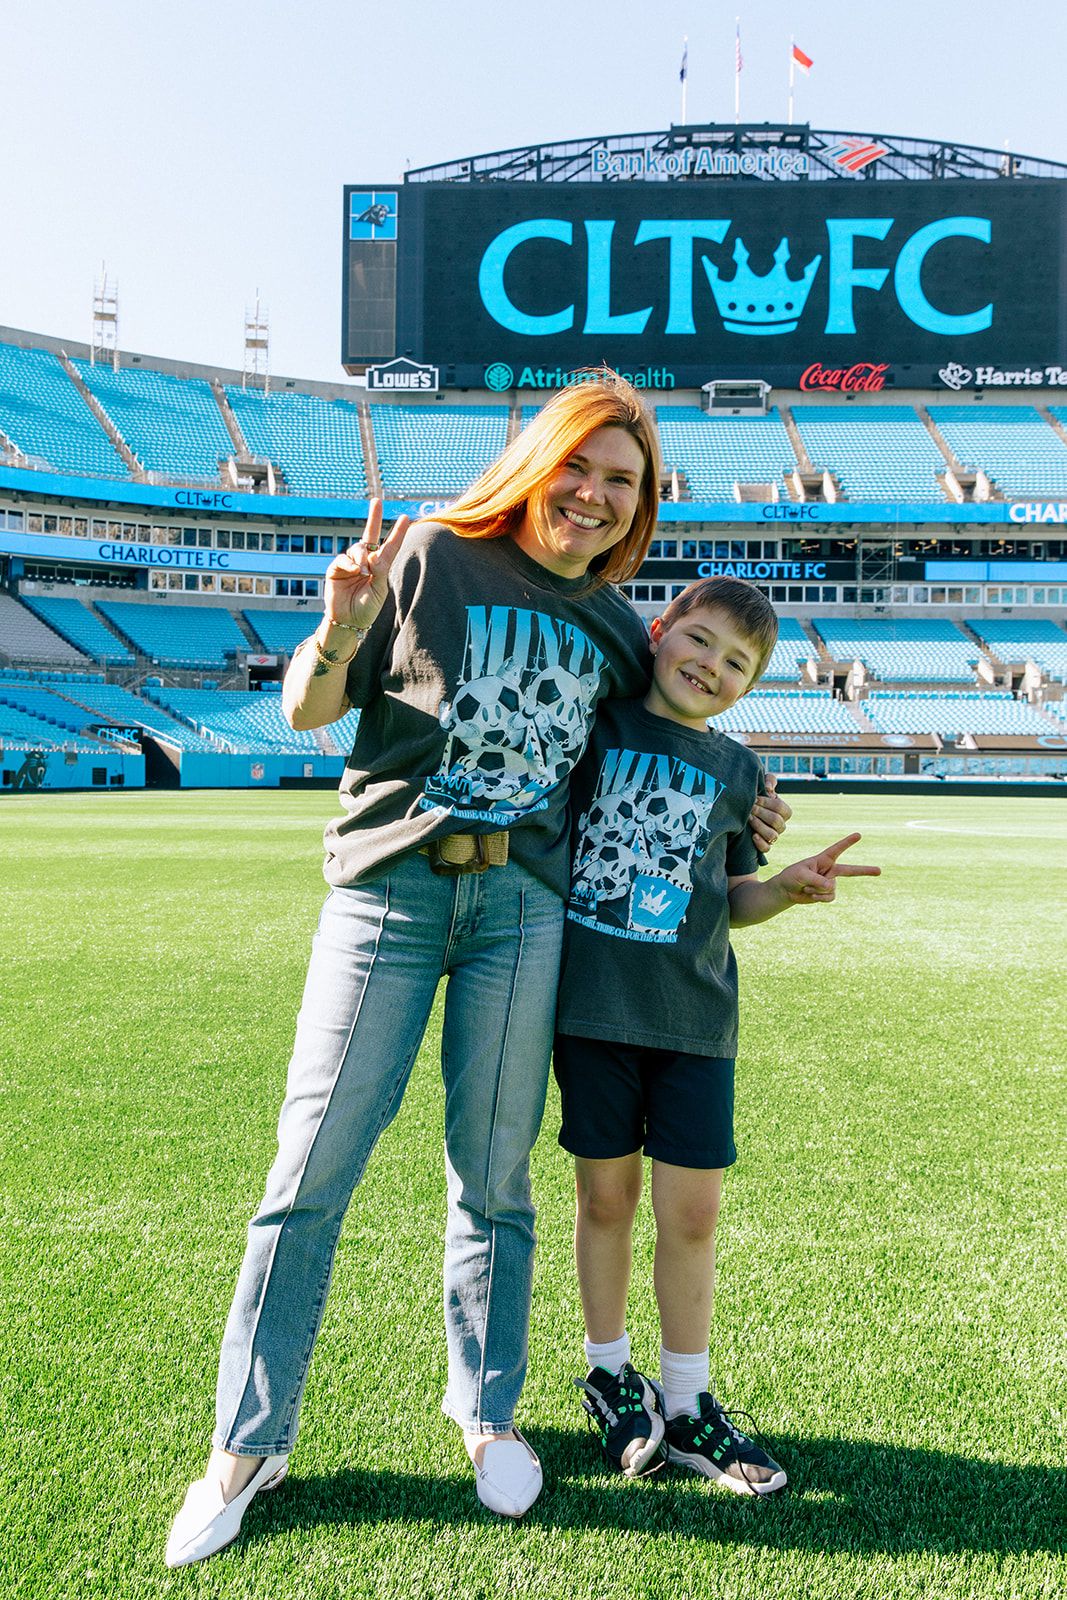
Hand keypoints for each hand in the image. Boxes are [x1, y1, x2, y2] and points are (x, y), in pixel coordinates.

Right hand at [322, 499, 410, 632]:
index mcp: (380, 567)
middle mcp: (366, 562)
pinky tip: (355, 571)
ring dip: (362, 557)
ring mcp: (350, 564)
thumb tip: (374, 554)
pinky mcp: (336, 569)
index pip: (390, 546)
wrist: (348, 620)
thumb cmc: (367, 608)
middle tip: (377, 501)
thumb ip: (379, 571)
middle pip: (370, 535)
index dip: (397, 532)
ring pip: (357, 548)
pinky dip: (350, 563)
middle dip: (374, 518)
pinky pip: (343, 559)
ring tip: (363, 571)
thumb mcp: (379, 590)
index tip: (405, 517)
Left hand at [748, 773, 791, 854]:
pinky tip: (752, 835)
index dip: (769, 803)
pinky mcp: (763, 845)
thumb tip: (769, 789)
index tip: (755, 798)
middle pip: (777, 822)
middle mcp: (780, 825)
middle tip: (750, 808)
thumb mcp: (762, 784)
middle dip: (762, 813)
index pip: (782, 808)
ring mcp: (772, 836)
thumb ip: (769, 780)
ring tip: (748, 818)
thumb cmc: (754, 795)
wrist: (740, 809)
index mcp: (783, 811)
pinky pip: (766, 848)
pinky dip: (760, 843)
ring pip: (772, 836)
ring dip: (760, 826)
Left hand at [774, 832, 880, 905]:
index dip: (847, 842)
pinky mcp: (827, 894)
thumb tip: (833, 887)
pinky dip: (819, 897)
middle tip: (880, 871)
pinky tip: (810, 894)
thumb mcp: (801, 875)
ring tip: (806, 887)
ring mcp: (830, 882)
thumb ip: (817, 880)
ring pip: (832, 888)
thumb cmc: (792, 877)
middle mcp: (829, 870)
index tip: (858, 835)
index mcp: (823, 859)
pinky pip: (830, 897)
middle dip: (865, 871)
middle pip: (850, 871)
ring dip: (817, 889)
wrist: (786, 891)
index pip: (837, 849)